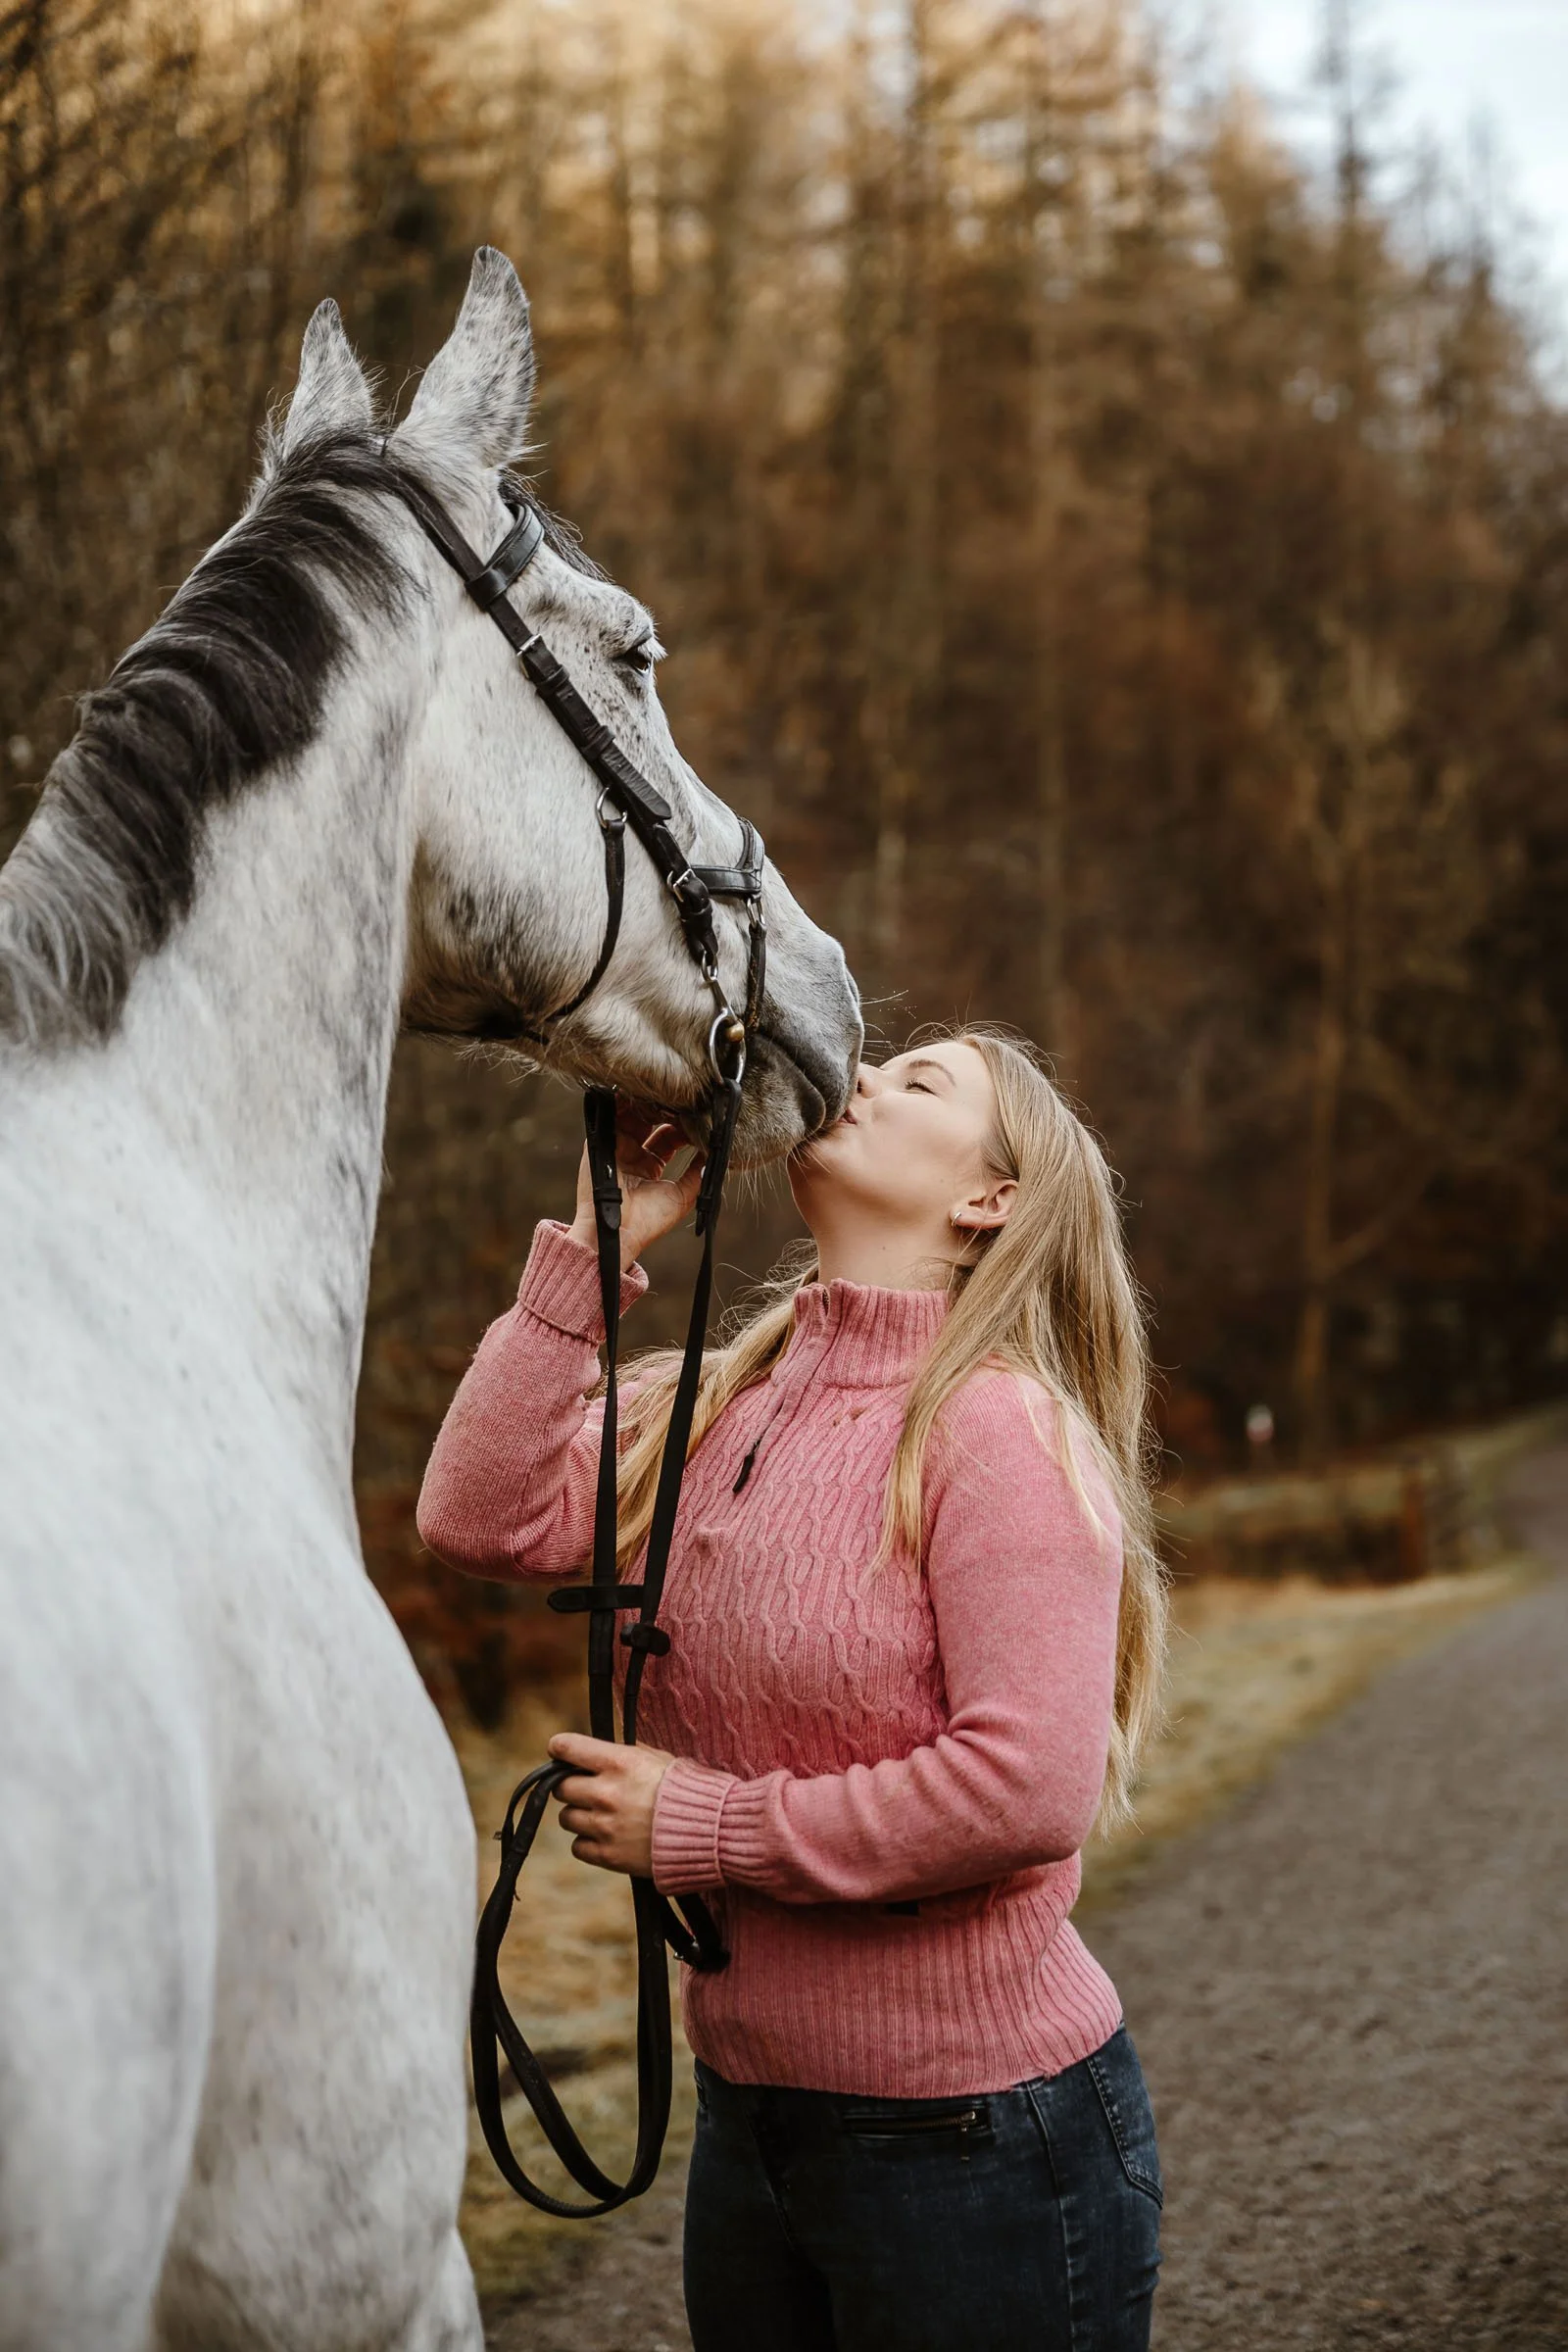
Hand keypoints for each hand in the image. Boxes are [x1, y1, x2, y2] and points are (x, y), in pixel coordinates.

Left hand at [548, 1732, 675, 1875]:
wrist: (709, 1832)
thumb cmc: (686, 1789)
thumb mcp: (659, 1758)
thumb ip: (626, 1754)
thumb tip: (602, 1752)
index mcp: (618, 1762)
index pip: (566, 1748)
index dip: (560, 1749)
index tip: (560, 1752)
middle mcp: (606, 1793)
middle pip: (561, 1787)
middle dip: (571, 1786)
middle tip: (588, 1789)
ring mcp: (605, 1826)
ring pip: (566, 1818)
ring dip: (580, 1815)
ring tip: (603, 1815)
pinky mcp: (608, 1855)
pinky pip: (578, 1847)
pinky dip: (588, 1842)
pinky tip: (607, 1836)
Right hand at [567, 1099, 704, 1272]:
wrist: (618, 1232)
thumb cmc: (649, 1221)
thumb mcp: (683, 1196)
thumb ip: (698, 1173)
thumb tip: (714, 1154)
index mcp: (649, 1167)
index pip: (668, 1138)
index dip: (682, 1128)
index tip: (697, 1119)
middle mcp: (632, 1155)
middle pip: (651, 1122)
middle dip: (667, 1111)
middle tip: (684, 1102)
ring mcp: (616, 1147)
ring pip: (633, 1114)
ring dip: (649, 1102)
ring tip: (667, 1094)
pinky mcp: (601, 1142)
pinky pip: (612, 1114)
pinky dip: (625, 1100)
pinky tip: (643, 1091)